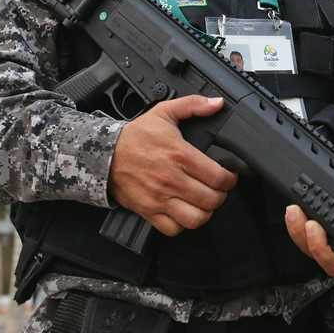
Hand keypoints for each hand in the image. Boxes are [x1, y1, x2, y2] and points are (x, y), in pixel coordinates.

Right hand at [109, 95, 237, 236]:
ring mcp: (160, 198)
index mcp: (181, 155)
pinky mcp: (148, 211)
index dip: (230, 179)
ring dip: (204, 213)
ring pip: (195, 219)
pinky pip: (173, 229)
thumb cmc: (135, 136)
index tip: (228, 176)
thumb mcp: (164, 112)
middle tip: (217, 189)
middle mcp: (172, 179)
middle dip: (220, 196)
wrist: (103, 153)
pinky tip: (183, 212)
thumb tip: (217, 103)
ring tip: (203, 203)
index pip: (219, 177)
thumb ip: (193, 105)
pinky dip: (182, 224)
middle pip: (211, 200)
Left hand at [284, 184, 333, 294]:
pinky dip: (295, 227)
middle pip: (333, 264)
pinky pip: (301, 238)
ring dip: (301, 234)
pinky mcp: (312, 237)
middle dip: (320, 248)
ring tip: (296, 212)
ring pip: (313, 251)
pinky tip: (293, 212)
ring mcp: (329, 248)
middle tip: (313, 227)